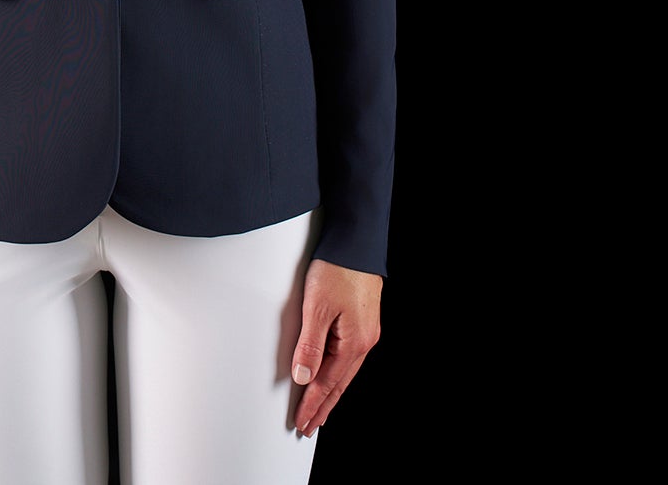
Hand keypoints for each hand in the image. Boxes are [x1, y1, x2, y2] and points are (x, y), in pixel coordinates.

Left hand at [290, 258, 383, 434]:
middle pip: (340, 383)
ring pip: (345, 371)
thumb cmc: (338, 269)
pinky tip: (333, 373)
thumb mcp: (317, 307)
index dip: (312, 404)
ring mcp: (367, 331)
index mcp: (353, 343)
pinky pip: (349, 356)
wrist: (357, 241)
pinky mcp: (364, 319)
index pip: (327, 384)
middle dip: (323, 406)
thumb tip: (303, 377)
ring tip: (320, 408)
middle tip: (309, 427)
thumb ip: (310, 345)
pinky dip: (338, 371)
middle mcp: (364, 341)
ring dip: (331, 391)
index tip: (301, 423)